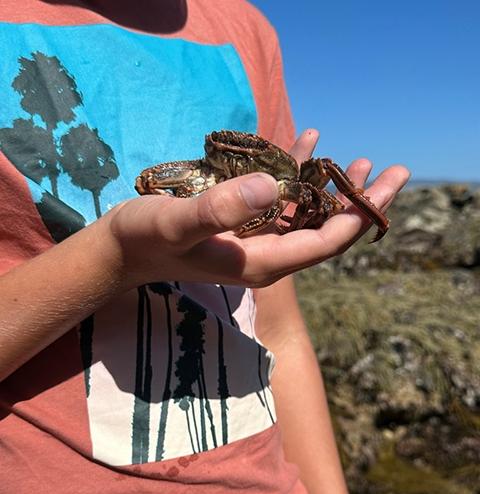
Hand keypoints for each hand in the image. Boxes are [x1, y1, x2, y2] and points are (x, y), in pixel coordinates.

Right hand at [107, 130, 408, 289]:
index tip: (382, 185)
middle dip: (357, 202)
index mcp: (262, 261)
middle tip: (391, 171)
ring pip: (307, 217)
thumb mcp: (178, 223)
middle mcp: (267, 254)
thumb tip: (272, 184)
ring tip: (360, 160)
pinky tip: (307, 144)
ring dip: (333, 189)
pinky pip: (281, 202)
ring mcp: (257, 240)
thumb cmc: (147, 240)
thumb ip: (220, 209)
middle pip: (326, 231)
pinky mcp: (244, 226)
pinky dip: (297, 176)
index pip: (324, 243)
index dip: (356, 216)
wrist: (123, 251)